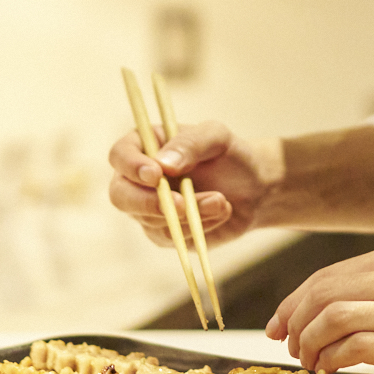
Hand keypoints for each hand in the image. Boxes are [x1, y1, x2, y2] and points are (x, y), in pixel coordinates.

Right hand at [106, 121, 276, 248]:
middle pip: (120, 196)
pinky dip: (198, 226)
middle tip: (181, 204)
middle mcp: (138, 179)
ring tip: (221, 201)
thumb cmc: (230, 154)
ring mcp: (148, 209)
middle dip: (148, 203)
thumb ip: (190, 143)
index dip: (131, 166)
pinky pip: (173, 237)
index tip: (156, 174)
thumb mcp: (217, 137)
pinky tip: (221, 211)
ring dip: (190, 213)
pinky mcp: (165, 233)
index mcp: (144, 146)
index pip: (120, 155)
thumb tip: (162, 165)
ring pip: (152, 220)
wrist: (253, 188)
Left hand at [266, 244, 373, 373]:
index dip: (292, 302)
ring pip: (332, 318)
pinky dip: (331, 361)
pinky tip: (330, 371)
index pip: (325, 276)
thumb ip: (373, 286)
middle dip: (295, 322)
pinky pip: (353, 349)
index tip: (278, 323)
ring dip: (309, 343)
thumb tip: (316, 309)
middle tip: (290, 345)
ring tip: (309, 360)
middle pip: (322, 294)